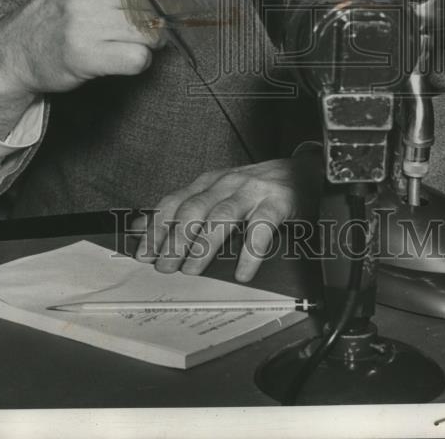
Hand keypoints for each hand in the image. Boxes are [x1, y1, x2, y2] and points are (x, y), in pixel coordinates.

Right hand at [0, 0, 164, 137]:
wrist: (18, 50)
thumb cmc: (65, 12)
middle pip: (156, 0)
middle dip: (163, 15)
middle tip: (150, 22)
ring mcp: (83, 20)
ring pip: (151, 30)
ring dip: (152, 40)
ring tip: (132, 39)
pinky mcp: (84, 54)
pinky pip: (138, 57)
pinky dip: (138, 60)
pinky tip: (122, 55)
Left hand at [129, 153, 324, 282]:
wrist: (304, 171)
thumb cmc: (257, 189)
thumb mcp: (217, 193)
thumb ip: (184, 208)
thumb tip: (141, 226)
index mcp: (209, 182)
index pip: (174, 202)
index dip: (156, 228)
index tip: (143, 253)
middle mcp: (227, 183)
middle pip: (194, 209)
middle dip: (175, 240)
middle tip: (165, 267)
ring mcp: (252, 191)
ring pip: (222, 215)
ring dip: (204, 245)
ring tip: (193, 270)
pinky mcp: (278, 202)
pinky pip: (261, 226)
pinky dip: (250, 251)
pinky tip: (243, 272)